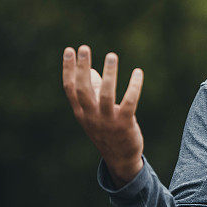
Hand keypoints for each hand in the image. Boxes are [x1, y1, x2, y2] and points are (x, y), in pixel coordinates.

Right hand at [62, 45, 144, 186]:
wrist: (120, 159)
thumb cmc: (108, 131)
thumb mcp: (95, 113)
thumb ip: (94, 92)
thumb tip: (92, 70)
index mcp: (81, 112)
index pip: (70, 88)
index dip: (68, 69)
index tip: (69, 50)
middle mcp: (91, 116)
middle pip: (83, 89)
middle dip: (82, 67)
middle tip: (84, 47)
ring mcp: (107, 121)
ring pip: (106, 94)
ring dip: (109, 74)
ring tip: (111, 56)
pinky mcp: (125, 124)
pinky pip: (130, 102)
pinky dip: (134, 86)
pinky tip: (138, 72)